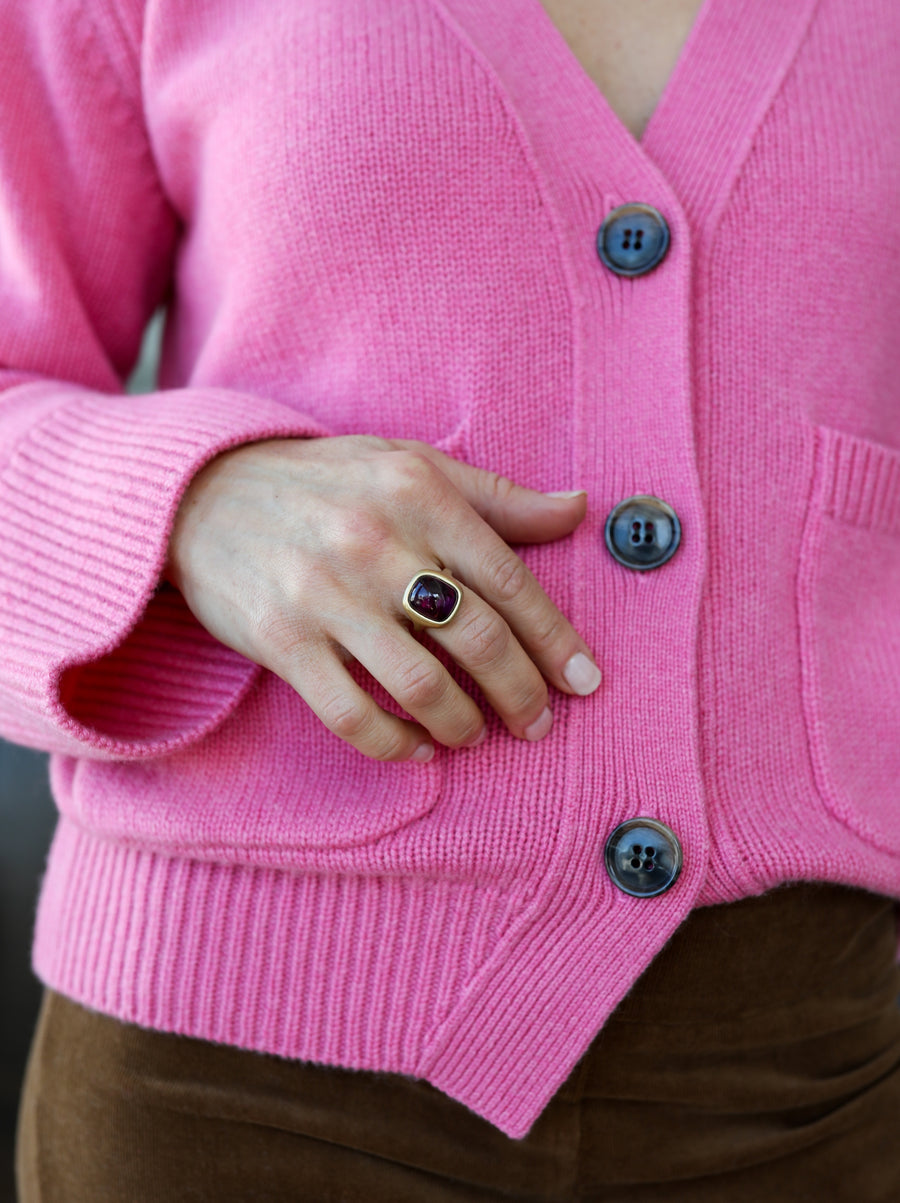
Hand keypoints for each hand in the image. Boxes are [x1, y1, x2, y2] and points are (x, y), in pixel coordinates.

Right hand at [165, 435, 601, 760]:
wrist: (202, 491)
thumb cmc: (324, 481)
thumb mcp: (409, 465)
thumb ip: (496, 496)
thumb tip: (578, 509)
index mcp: (418, 493)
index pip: (510, 580)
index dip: (556, 640)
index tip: (586, 682)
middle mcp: (375, 541)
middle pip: (476, 637)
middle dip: (522, 693)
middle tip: (538, 723)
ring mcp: (324, 593)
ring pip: (421, 684)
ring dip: (462, 724)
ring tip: (475, 733)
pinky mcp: (280, 639)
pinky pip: (351, 714)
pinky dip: (394, 744)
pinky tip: (416, 747)